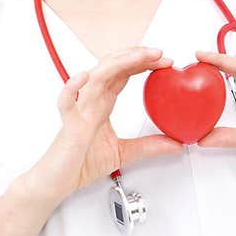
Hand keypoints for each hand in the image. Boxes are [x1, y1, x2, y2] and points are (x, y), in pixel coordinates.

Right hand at [28, 46, 184, 202]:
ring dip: (117, 64)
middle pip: (112, 68)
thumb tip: (176, 144)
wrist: (59, 182)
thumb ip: (150, 146)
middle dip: (135, 56)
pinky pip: (66, 102)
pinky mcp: (69, 125)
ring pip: (95, 77)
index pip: (123, 74)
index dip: (143, 64)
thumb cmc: (81, 164)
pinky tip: (84, 77)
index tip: (165, 61)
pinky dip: (73, 88)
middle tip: (159, 53)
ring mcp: (79, 110)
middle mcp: (90, 102)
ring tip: (138, 57)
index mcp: (101, 104)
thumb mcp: (125, 153)